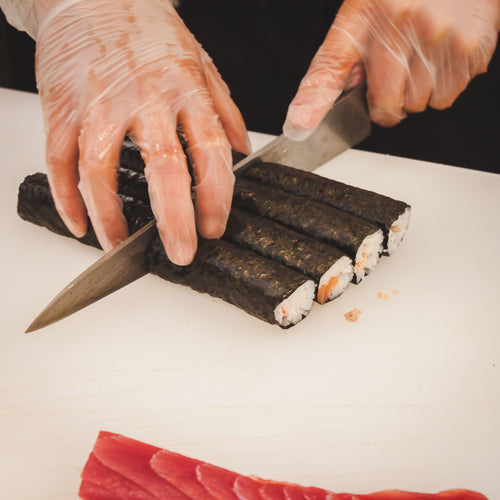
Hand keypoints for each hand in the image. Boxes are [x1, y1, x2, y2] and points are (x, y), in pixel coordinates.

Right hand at [35, 0, 249, 264]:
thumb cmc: (148, 29)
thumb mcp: (201, 62)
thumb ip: (224, 108)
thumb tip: (243, 149)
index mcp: (185, 90)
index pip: (210, 153)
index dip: (215, 197)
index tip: (214, 227)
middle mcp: (144, 99)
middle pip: (162, 169)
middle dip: (174, 220)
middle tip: (181, 253)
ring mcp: (99, 104)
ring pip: (99, 170)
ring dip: (110, 216)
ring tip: (121, 245)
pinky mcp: (62, 108)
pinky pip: (59, 160)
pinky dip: (67, 198)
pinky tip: (80, 223)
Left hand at [284, 0, 499, 138]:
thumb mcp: (357, 19)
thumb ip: (334, 65)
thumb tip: (304, 116)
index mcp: (366, 19)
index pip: (333, 71)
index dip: (315, 104)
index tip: (298, 126)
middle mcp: (403, 29)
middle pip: (389, 108)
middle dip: (389, 100)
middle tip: (394, 70)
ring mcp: (441, 41)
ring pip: (422, 105)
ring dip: (419, 92)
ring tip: (420, 56)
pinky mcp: (471, 49)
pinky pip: (449, 95)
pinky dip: (444, 84)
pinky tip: (440, 55)